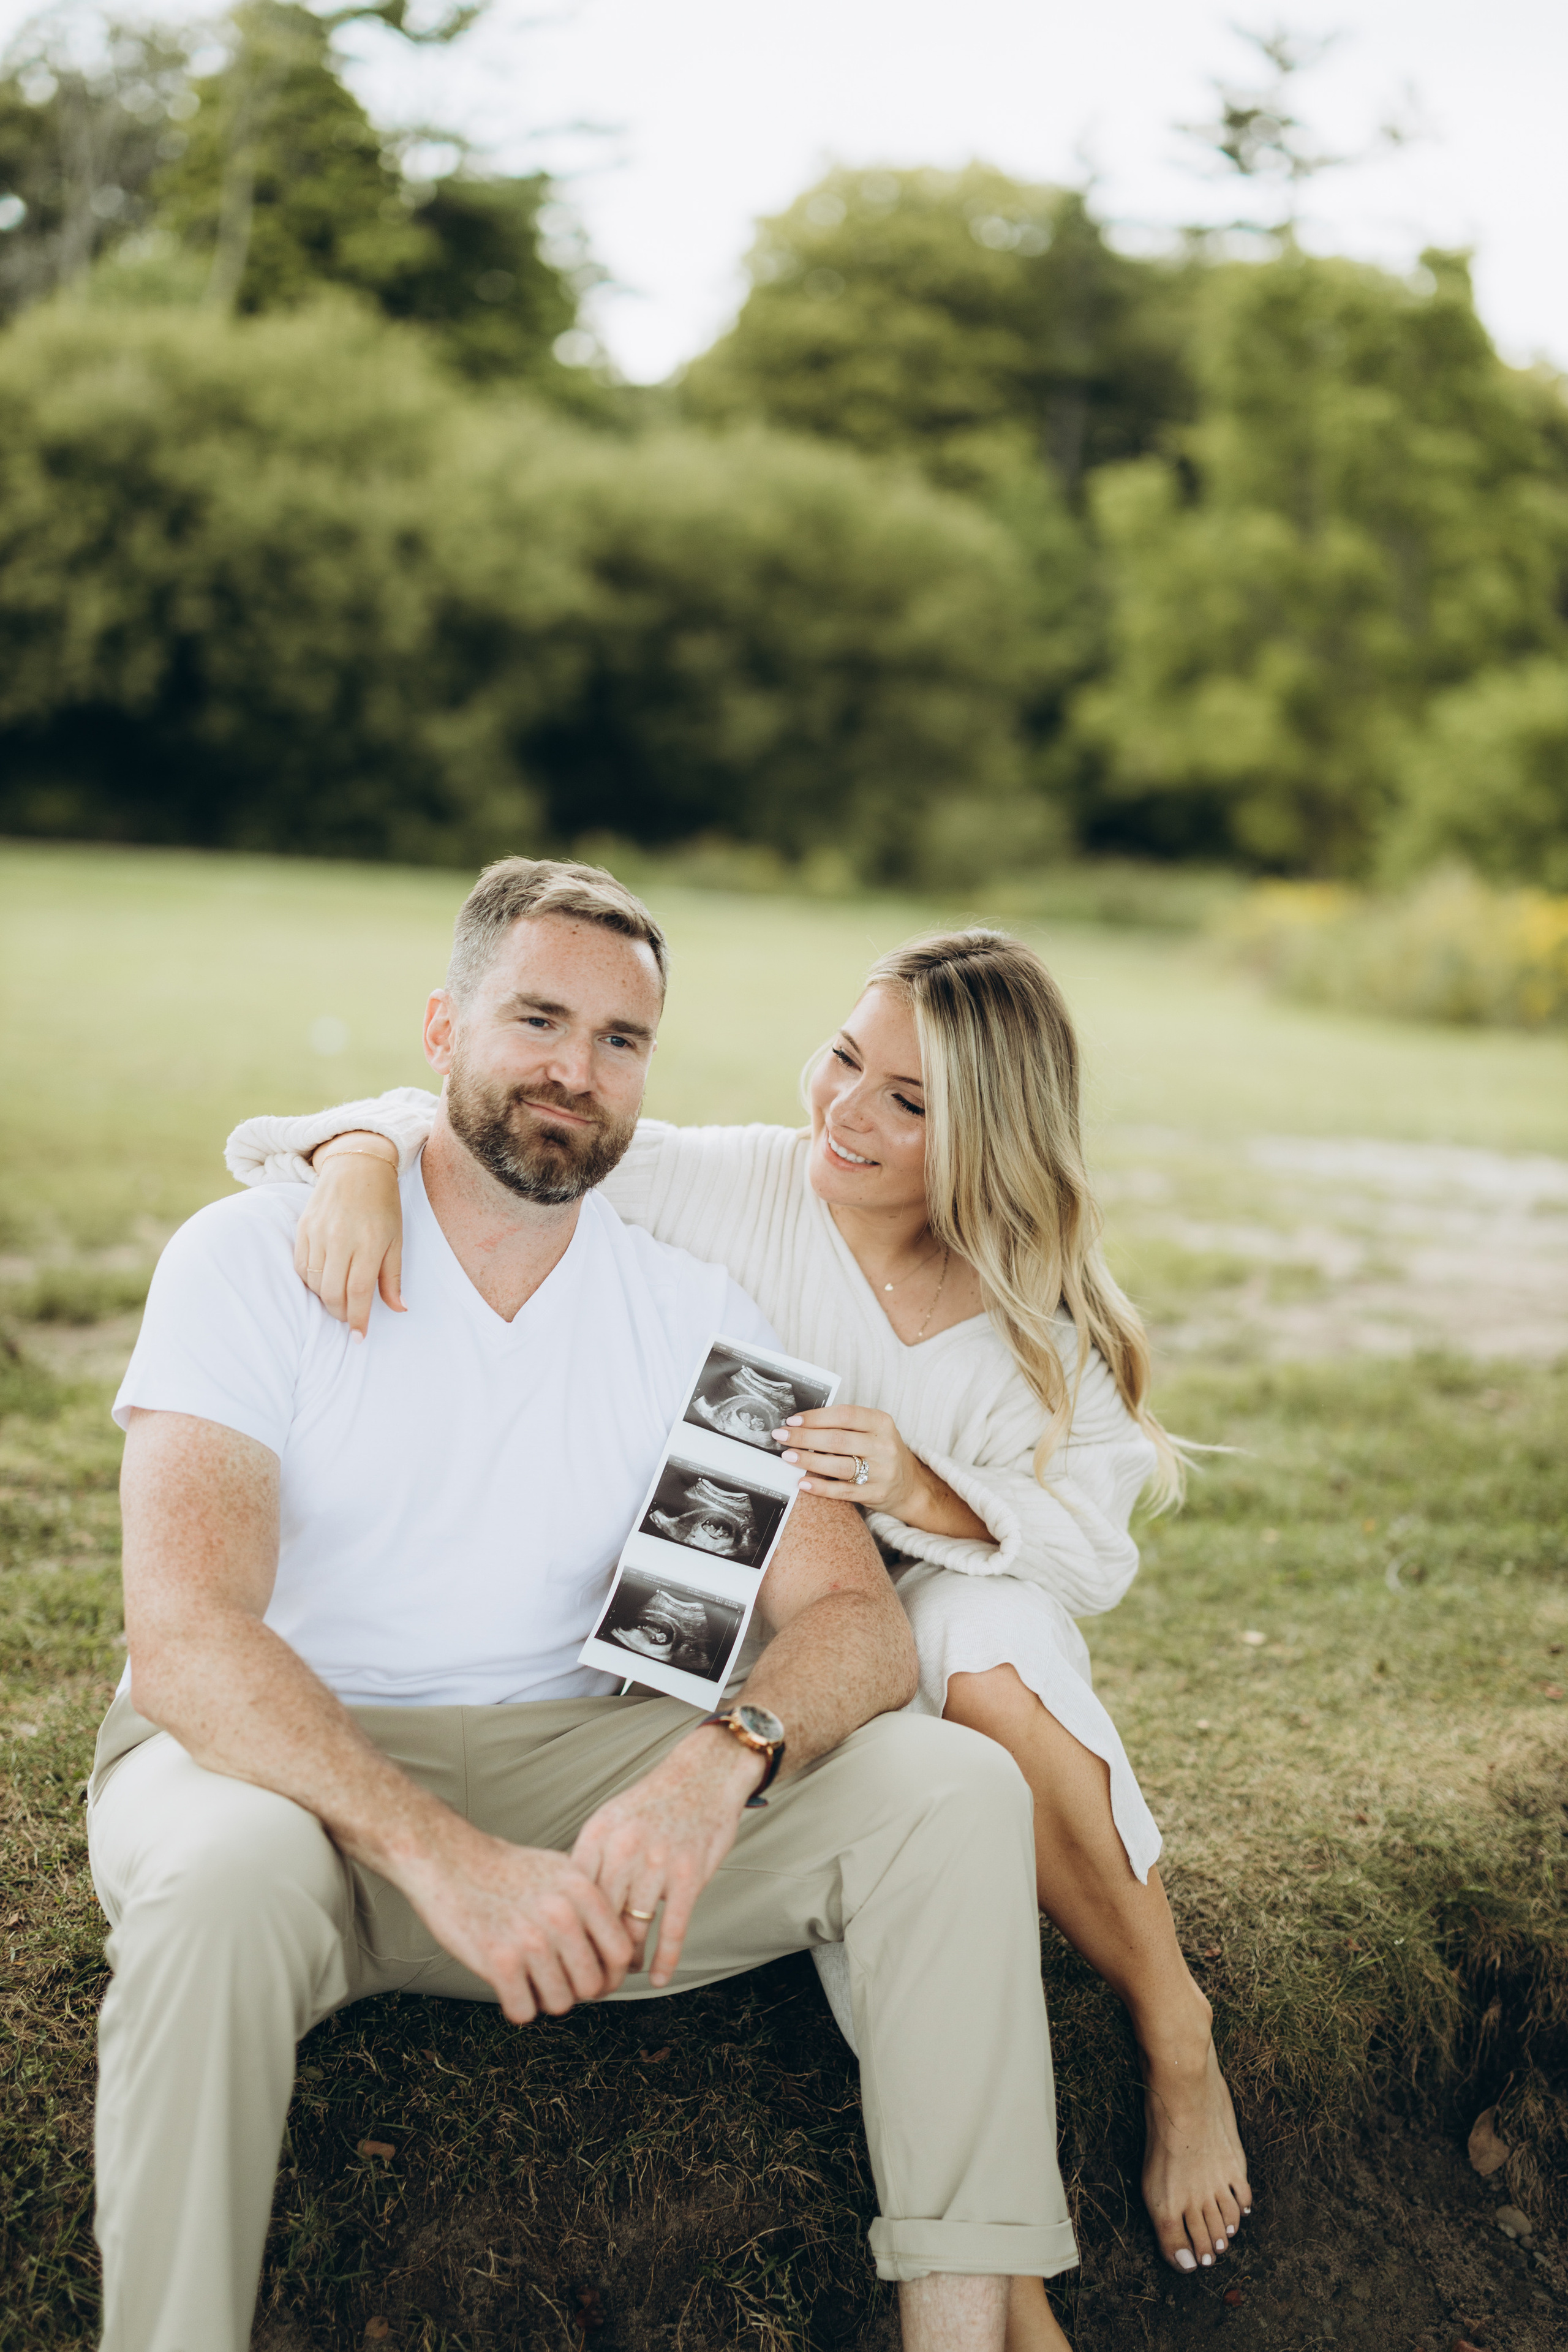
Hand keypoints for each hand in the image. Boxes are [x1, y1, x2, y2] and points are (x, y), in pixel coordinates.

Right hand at [293, 1139, 404, 1337]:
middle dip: (340, 1313)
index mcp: (369, 1243)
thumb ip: (393, 1277)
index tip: (359, 1336)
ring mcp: (318, 1233)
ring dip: (325, 1297)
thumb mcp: (396, 1239)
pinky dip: (310, 1280)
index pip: (359, 1292)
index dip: (358, 1319)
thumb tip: (398, 1309)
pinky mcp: (302, 1228)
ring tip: (338, 1296)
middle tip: (349, 1317)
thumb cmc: (382, 1204)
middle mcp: (341, 1239)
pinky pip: (300, 1266)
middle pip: (332, 1292)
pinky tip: (323, 1279)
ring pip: (313, 1283)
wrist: (356, 1166)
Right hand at [396, 1823, 634, 2022]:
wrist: (450, 1859)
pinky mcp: (498, 1960)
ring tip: (530, 1981)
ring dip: (546, 2000)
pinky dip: (517, 2006)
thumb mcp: (560, 1871)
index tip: (596, 1978)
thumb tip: (619, 1949)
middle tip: (557, 1982)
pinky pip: (524, 2011)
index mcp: (582, 1892)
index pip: (621, 1953)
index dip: (611, 1974)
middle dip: (577, 1991)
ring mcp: (531, 1939)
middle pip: (593, 1985)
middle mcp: (562, 1915)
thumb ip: (591, 1904)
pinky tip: (508, 1987)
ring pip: (561, 2003)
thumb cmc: (506, 1869)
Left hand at [571, 1726, 764, 1987]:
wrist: (704, 1775)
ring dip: (627, 1961)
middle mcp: (622, 1849)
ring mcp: (656, 1863)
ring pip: (633, 1929)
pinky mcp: (688, 1875)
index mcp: (597, 1835)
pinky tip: (659, 1978)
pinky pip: (672, 1929)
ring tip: (623, 1974)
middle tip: (591, 1977)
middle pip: (598, 1919)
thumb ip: (589, 1858)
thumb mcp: (611, 1819)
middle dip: (593, 1953)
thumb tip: (565, 1906)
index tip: (564, 1956)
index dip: (566, 1931)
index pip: (572, 1897)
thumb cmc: (653, 1803)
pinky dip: (665, 1959)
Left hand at [773, 1403, 925, 1513]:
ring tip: (787, 1456)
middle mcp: (884, 1446)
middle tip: (780, 1436)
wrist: (910, 1486)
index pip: (845, 1415)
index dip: (816, 1417)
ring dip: (808, 1460)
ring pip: (838, 1465)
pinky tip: (802, 1482)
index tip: (792, 1420)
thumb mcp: (873, 1431)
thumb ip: (845, 1425)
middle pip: (837, 1440)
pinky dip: (820, 1487)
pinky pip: (843, 1491)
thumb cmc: (881, 1451)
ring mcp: (882, 1472)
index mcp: (882, 1423)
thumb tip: (802, 1423)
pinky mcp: (876, 1494)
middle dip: (804, 1437)